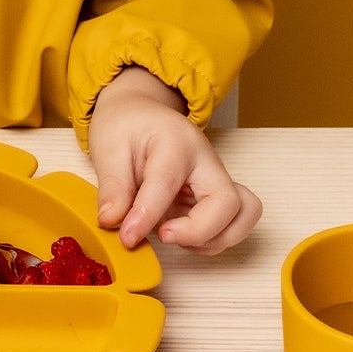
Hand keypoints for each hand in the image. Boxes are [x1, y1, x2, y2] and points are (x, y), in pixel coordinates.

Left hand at [88, 67, 261, 254]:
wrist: (140, 112)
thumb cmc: (126, 126)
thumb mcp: (108, 149)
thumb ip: (112, 188)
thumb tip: (111, 222)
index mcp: (175, 142)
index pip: (168, 184)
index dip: (147, 216)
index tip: (127, 237)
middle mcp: (206, 160)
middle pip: (228, 203)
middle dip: (198, 231)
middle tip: (162, 234)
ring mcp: (215, 178)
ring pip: (244, 215)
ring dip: (214, 239)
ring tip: (175, 236)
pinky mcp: (216, 195)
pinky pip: (234, 222)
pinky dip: (214, 239)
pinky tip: (181, 235)